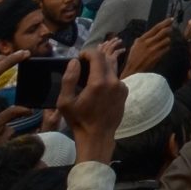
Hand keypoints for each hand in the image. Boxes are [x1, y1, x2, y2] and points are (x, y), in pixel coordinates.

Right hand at [58, 38, 128, 159]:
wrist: (97, 136)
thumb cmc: (79, 120)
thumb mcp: (65, 102)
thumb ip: (69, 79)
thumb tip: (75, 61)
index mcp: (99, 82)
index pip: (97, 56)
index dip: (87, 52)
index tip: (79, 57)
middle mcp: (114, 81)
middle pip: (106, 59)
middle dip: (94, 58)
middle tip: (83, 64)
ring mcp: (122, 86)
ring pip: (112, 68)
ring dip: (101, 66)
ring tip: (89, 74)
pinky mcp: (125, 91)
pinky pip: (115, 78)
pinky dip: (107, 76)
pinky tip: (98, 85)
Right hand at [124, 17, 177, 75]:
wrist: (133, 71)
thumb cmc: (133, 59)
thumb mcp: (134, 47)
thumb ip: (140, 40)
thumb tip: (146, 35)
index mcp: (142, 39)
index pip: (156, 28)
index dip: (165, 22)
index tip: (171, 19)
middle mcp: (148, 43)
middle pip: (163, 32)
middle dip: (169, 29)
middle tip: (171, 28)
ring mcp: (154, 49)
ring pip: (167, 40)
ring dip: (168, 40)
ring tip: (165, 42)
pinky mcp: (158, 56)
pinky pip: (167, 48)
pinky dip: (167, 48)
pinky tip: (164, 49)